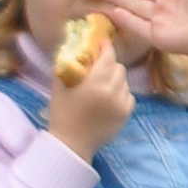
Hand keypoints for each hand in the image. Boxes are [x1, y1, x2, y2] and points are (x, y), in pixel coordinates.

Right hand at [43, 40, 134, 158]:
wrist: (72, 144)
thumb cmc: (62, 113)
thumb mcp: (59, 85)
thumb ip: (67, 63)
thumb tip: (74, 43)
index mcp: (95, 84)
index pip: (108, 57)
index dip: (106, 47)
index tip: (102, 43)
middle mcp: (112, 92)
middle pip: (119, 67)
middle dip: (110, 64)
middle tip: (100, 67)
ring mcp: (121, 105)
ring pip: (125, 81)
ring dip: (115, 79)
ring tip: (103, 84)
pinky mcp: (126, 115)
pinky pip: (129, 95)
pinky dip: (121, 93)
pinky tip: (109, 97)